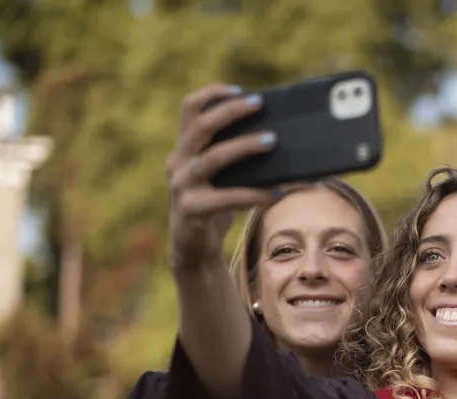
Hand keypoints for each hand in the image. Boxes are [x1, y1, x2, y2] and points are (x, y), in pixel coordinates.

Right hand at [165, 83, 278, 276]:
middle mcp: (178, 162)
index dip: (211, 94)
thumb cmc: (215, 208)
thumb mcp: (222, 178)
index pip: (189, 108)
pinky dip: (252, 194)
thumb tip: (278, 139)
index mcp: (184, 149)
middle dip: (230, 111)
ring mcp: (181, 186)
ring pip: (212, 158)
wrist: (194, 250)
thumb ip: (236, 159)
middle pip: (200, 126)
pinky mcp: (190, 210)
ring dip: (244, 147)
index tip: (239, 90)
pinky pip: (225, 198)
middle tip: (259, 104)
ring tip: (273, 141)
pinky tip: (275, 193)